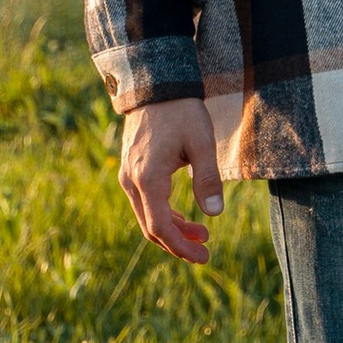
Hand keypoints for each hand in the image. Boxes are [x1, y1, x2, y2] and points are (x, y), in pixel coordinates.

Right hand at [120, 99, 225, 264]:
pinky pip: (144, 202)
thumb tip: (215, 214)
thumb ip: (208, 178)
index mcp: (148, 178)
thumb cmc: (182, 112)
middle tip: (206, 250)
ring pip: (147, 216)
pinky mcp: (131, 169)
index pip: (160, 227)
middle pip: (151, 227)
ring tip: (202, 234)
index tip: (204, 256)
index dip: (181, 247)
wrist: (156, 85)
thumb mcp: (202, 143)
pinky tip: (184, 217)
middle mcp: (131, 181)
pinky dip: (163, 214)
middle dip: (178, 242)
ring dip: (173, 229)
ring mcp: (127, 175)